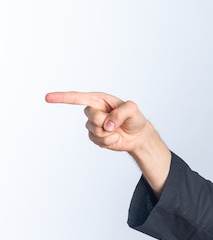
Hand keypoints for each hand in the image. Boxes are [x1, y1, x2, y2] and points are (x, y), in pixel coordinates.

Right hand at [46, 91, 171, 195]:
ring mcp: (93, 125)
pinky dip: (110, 141)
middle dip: (106, 121)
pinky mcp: (95, 137)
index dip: (62, 98)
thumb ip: (121, 113)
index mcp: (99, 100)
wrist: (138, 135)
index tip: (47, 97)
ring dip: (109, 133)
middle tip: (117, 123)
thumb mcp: (133, 109)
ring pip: (95, 131)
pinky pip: (98, 141)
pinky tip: (115, 137)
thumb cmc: (135, 118)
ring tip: (117, 130)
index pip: (77, 98)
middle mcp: (93, 111)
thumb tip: (107, 124)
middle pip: (92, 117)